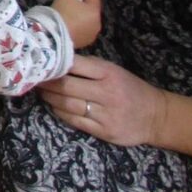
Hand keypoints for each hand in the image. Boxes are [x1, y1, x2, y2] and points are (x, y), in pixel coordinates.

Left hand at [40, 55, 169, 147]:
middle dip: (47, 83)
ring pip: (68, 105)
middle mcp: (107, 92)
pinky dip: (61, 113)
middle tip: (35, 79)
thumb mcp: (114, 71)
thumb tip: (58, 60)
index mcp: (108, 73)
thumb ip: (89, 67)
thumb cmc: (130, 88)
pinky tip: (54, 106)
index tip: (40, 63)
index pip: (74, 65)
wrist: (157, 116)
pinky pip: (75, 121)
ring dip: (50, 98)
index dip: (54, 65)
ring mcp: (106, 114)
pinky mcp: (104, 131)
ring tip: (42, 92)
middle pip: (67, 87)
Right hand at [50, 0, 101, 50]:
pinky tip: (66, 27)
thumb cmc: (61, 14)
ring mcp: (92, 34)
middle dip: (81, 5)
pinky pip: (83, 30)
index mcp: (94, 10)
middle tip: (67, 5)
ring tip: (65, 17)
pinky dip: (77, 28)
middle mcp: (97, 23)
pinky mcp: (86, 42)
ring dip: (79, 17)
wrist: (55, 37)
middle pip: (90, 8)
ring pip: (87, 20)